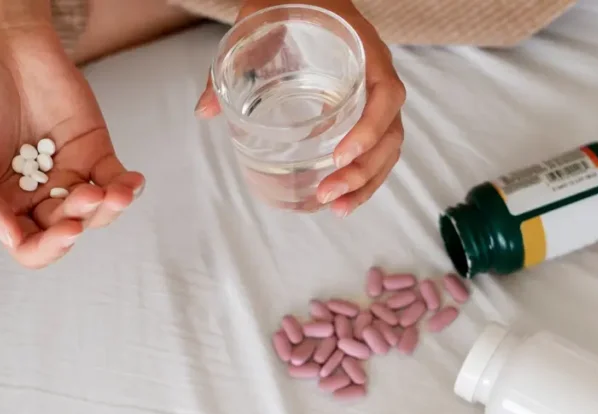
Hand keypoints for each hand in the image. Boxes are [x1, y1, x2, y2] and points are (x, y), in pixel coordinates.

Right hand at [0, 24, 144, 268]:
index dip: (47, 249)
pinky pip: (116, 180)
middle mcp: (39, 196)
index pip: (29, 246)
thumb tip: (9, 237)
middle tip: (85, 199)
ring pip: (97, 212)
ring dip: (109, 208)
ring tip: (114, 192)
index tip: (63, 232)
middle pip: (67, 232)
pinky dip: (128, 187)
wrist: (1, 46)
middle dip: (79, 223)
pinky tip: (133, 183)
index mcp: (4, 204)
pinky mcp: (96, 152)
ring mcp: (70, 176)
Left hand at [195, 0, 405, 216]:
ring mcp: (375, 96)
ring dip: (366, 182)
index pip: (387, 93)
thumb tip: (206, 110)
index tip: (339, 155)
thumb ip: (232, 63)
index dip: (369, 128)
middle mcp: (378, 74)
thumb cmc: (288, 2)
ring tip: (336, 208)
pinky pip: (376, 148)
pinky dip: (364, 176)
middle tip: (328, 194)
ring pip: (388, 147)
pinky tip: (341, 199)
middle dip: (364, 171)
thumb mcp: (256, 21)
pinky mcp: (365, 111)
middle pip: (392, 132)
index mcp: (365, 48)